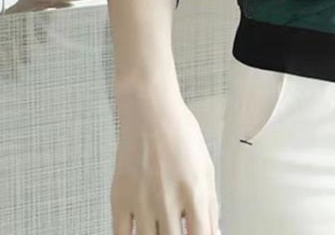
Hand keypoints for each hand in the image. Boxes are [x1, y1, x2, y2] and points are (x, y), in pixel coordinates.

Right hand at [112, 89, 218, 234]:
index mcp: (194, 190)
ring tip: (163, 227)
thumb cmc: (180, 133)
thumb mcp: (206, 166)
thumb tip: (214, 232)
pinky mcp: (119, 200)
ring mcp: (141, 201)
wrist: (150, 111)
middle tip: (178, 229)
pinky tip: (142, 231)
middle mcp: (168, 198)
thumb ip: (211, 204)